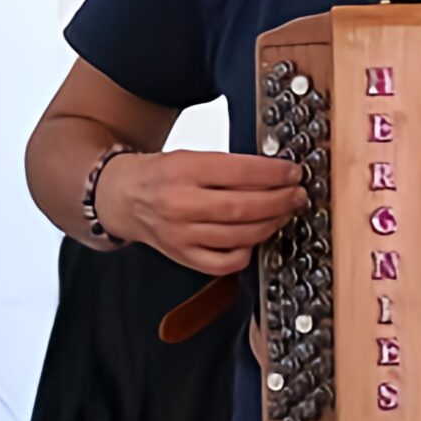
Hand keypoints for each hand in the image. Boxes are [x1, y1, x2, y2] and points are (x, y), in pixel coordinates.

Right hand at [97, 149, 307, 275]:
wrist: (123, 198)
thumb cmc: (162, 175)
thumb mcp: (191, 156)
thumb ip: (228, 166)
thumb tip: (275, 174)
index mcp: (183, 170)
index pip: (239, 171)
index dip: (274, 173)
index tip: (293, 172)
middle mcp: (180, 204)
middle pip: (243, 207)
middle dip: (280, 201)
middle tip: (297, 195)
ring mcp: (181, 235)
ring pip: (238, 236)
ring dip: (270, 225)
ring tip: (284, 214)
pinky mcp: (183, 257)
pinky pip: (224, 263)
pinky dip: (247, 252)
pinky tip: (255, 238)